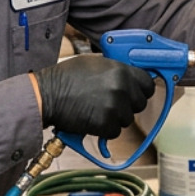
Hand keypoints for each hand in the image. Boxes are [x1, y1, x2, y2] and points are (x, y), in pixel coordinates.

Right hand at [35, 56, 154, 138]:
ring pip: (127, 119)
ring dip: (114, 118)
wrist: (47, 95)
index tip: (135, 93)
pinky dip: (104, 130)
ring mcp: (115, 107)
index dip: (141, 90)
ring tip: (96, 109)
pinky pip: (114, 131)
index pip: (148, 84)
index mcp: (121, 71)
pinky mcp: (106, 124)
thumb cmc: (66, 77)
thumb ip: (116, 70)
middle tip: (109, 103)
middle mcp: (122, 88)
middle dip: (127, 106)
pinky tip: (91, 119)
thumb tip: (131, 77)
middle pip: (139, 104)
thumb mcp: (95, 63)